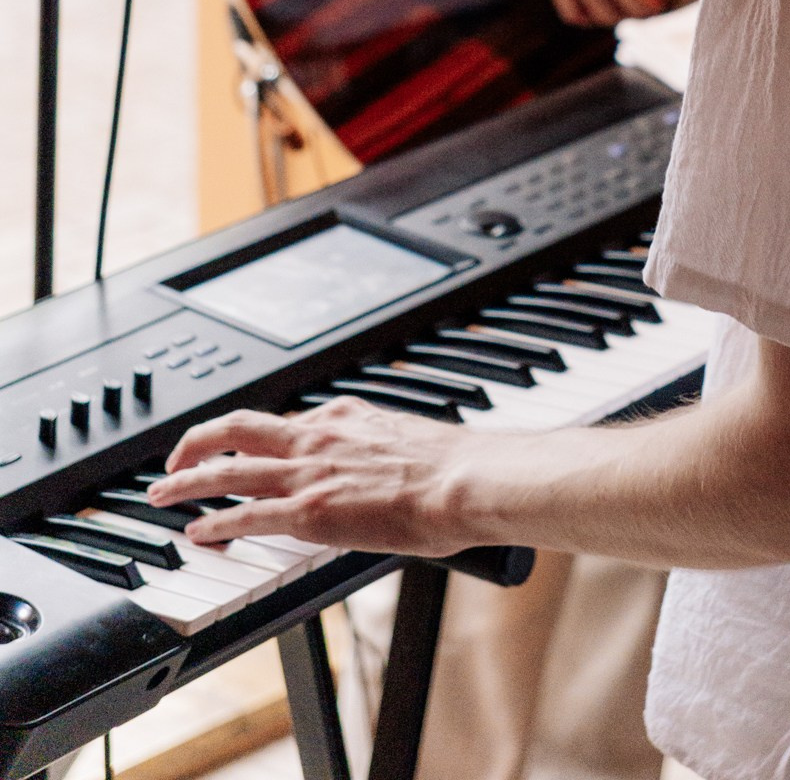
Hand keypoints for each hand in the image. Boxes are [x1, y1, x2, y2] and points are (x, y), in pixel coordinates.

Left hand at [151, 398, 473, 556]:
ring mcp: (310, 474)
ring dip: (188, 481)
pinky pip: (248, 516)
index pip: (282, 422)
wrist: (465, 480)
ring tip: (162, 493)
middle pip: (238, 428)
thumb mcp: (405, 440)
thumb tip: (383, 462)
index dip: (251, 438)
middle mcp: (318, 437)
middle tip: (174, 460)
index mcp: (342, 418)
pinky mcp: (311, 512)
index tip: (236, 447)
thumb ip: (378, 448)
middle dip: (196, 442)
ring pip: (230, 469)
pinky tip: (199, 534)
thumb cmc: (451, 468)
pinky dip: (217, 524)